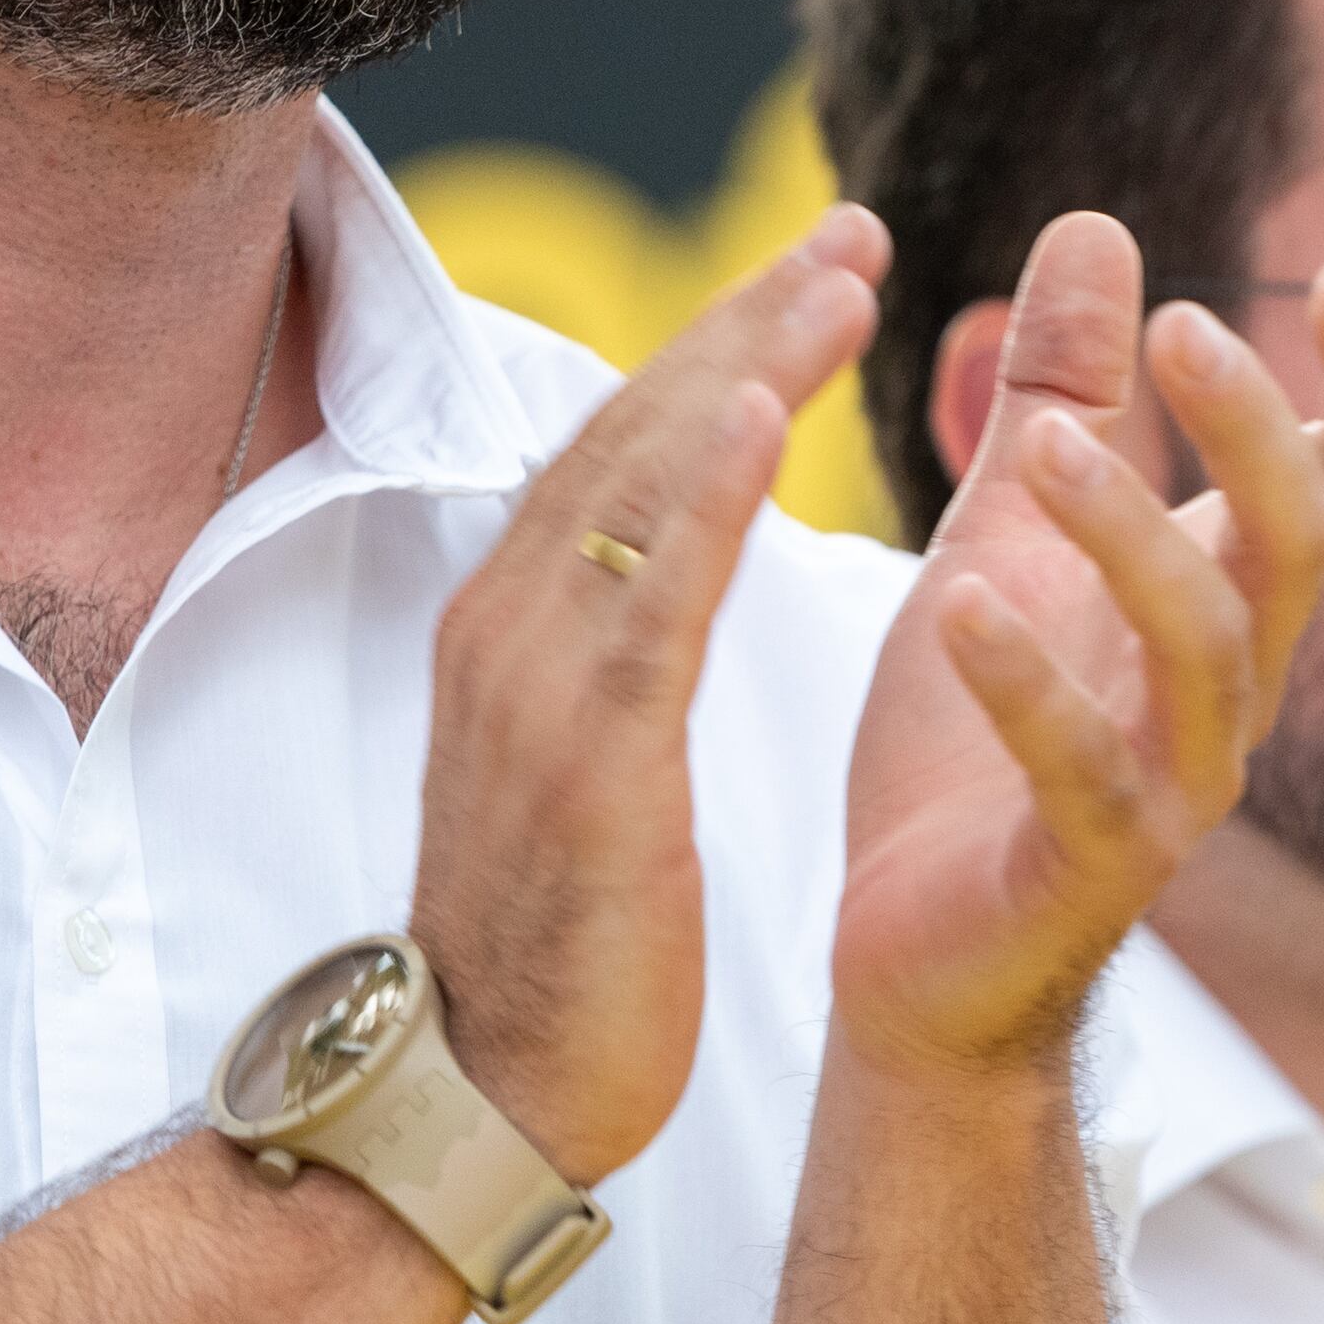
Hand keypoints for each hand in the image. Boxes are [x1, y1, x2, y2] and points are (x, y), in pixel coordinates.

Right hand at [411, 210, 887, 1183]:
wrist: (475, 1094)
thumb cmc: (549, 942)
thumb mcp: (577, 762)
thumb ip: (607, 654)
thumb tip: (654, 569)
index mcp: (513, 624)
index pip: (622, 444)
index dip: (718, 346)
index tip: (811, 269)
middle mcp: (509, 626)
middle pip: (634, 430)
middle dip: (743, 320)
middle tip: (847, 229)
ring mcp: (537, 687)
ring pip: (641, 484)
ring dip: (741, 365)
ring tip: (835, 276)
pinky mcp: (588, 760)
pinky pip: (649, 600)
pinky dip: (700, 494)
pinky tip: (763, 413)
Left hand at [827, 214, 1323, 1080]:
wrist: (916, 954)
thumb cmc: (974, 740)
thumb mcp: (1008, 533)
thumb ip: (1061, 386)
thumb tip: (1096, 221)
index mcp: (1227, 603)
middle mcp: (1230, 690)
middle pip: (1298, 546)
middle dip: (1258, 433)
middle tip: (1182, 328)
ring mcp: (1172, 786)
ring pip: (1204, 648)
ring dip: (1133, 535)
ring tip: (1046, 446)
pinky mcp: (1088, 868)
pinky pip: (1083, 771)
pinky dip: (1026, 687)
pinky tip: (958, 610)